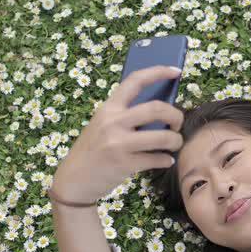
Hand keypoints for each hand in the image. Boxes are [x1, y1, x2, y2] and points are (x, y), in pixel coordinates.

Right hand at [50, 65, 183, 204]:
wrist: (73, 181)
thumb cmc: (93, 150)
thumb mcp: (103, 125)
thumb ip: (125, 116)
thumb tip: (162, 110)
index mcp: (108, 108)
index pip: (135, 81)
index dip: (158, 72)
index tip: (176, 71)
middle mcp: (113, 122)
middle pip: (157, 108)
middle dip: (176, 115)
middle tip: (177, 124)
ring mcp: (118, 144)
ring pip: (163, 137)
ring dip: (176, 140)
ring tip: (175, 144)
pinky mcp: (124, 164)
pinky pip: (157, 159)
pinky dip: (166, 160)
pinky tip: (165, 160)